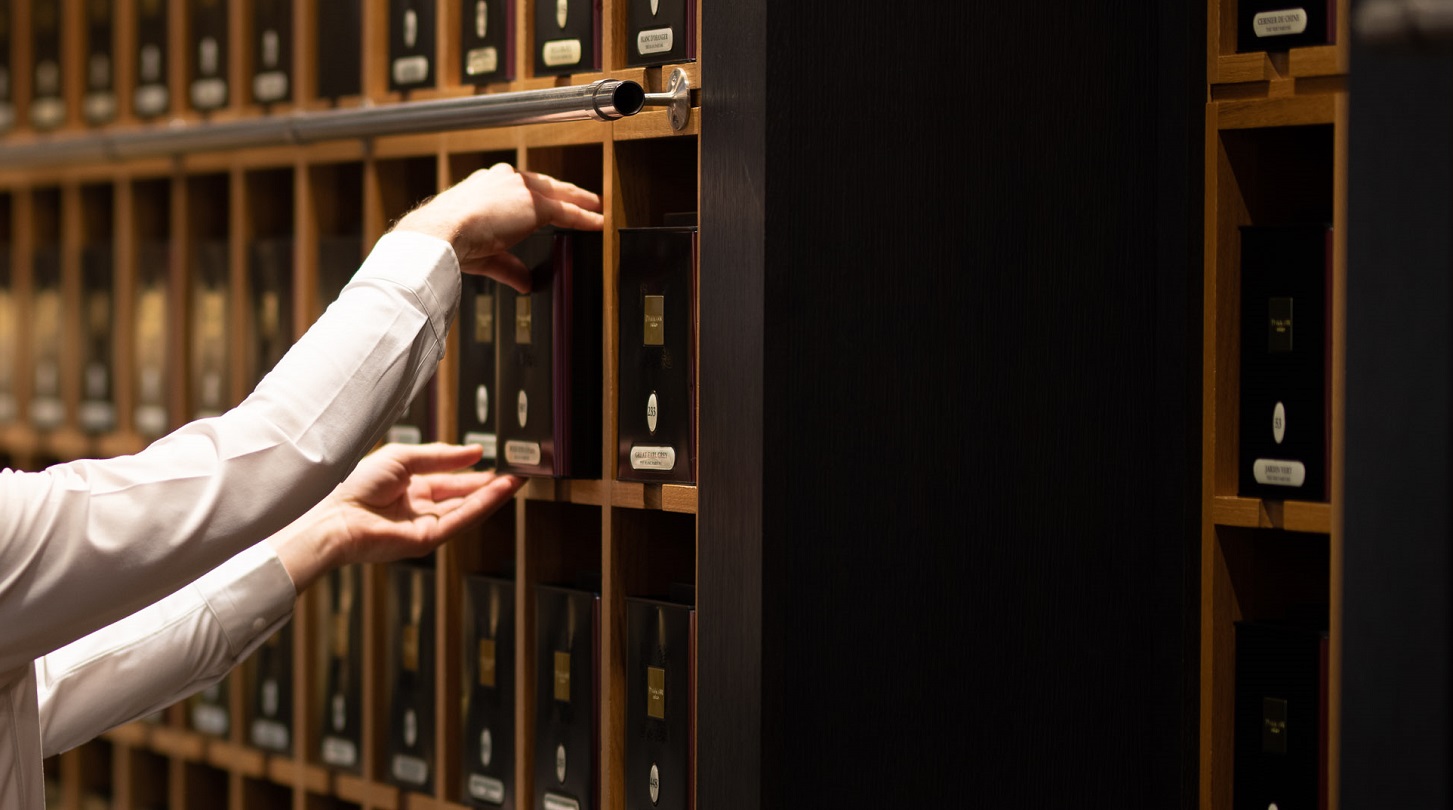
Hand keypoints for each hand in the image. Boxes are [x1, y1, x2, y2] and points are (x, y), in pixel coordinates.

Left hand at [266, 442, 524, 591]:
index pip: (451, 480)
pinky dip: (482, 506)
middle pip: (464, 496)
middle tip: (516, 473)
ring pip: (467, 509)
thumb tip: (474, 452)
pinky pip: (461, 520)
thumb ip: (440, 456)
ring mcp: (426, 525)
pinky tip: (498, 492)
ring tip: (517, 481)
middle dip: (490, 485)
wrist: (337, 516)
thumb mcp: (403, 458)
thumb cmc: (357, 485)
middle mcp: (421, 508)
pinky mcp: (428, 540)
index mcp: (411, 488)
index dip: (474, 472)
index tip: (497, 462)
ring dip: (493, 495)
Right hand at [392, 163, 603, 291]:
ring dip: (579, 200)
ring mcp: (520, 188)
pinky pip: (567, 211)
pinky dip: (585, 217)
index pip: (521, 187)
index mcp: (486, 185)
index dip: (539, 195)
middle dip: (565, 191)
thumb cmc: (449, 240)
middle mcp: (504, 179)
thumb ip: (508, 266)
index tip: (549, 202)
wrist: (442, 232)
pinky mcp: (534, 204)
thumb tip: (525, 283)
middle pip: (545, 184)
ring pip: (559, 193)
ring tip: (596, 206)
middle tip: (584, 198)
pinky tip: (598, 221)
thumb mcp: (484, 255)